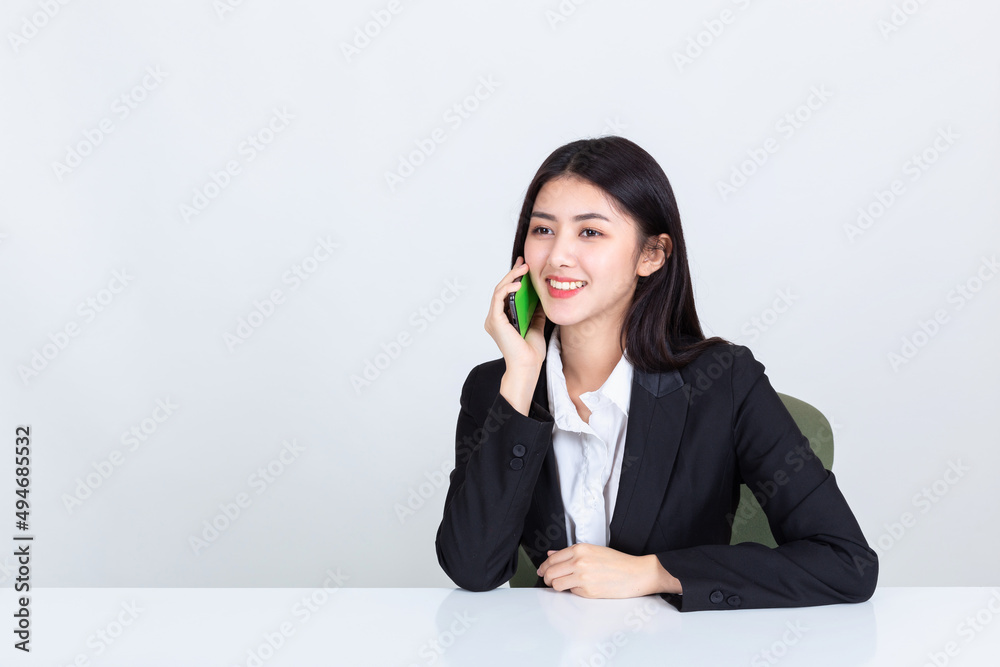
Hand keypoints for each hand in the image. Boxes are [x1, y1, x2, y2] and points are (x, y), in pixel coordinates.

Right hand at [484, 256, 546, 371]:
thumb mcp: (537, 324)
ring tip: (524, 268)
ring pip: (499, 291)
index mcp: (503, 319)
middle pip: (502, 289)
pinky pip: (498, 299)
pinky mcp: (495, 320)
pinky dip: (507, 289)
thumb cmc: (531, 351)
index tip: (524, 266)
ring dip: (511, 277)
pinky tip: (518, 284)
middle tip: (524, 262)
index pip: (506, 293)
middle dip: (513, 273)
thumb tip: (541, 294)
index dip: (514, 278)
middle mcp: (495, 318)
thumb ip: (536, 310)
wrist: (528, 365)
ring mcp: (493, 319)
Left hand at [537, 543, 681, 598]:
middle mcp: (579, 561)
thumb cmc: (617, 562)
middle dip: (546, 578)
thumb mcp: (593, 550)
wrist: (636, 573)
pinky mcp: (588, 591)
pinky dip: (573, 592)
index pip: (552, 559)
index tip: (542, 570)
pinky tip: (581, 588)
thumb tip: (551, 555)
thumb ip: (570, 553)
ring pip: (556, 585)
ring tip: (562, 586)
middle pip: (550, 572)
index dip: (544, 567)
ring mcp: (582, 577)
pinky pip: (571, 593)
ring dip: (556, 587)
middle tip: (549, 581)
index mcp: (580, 549)